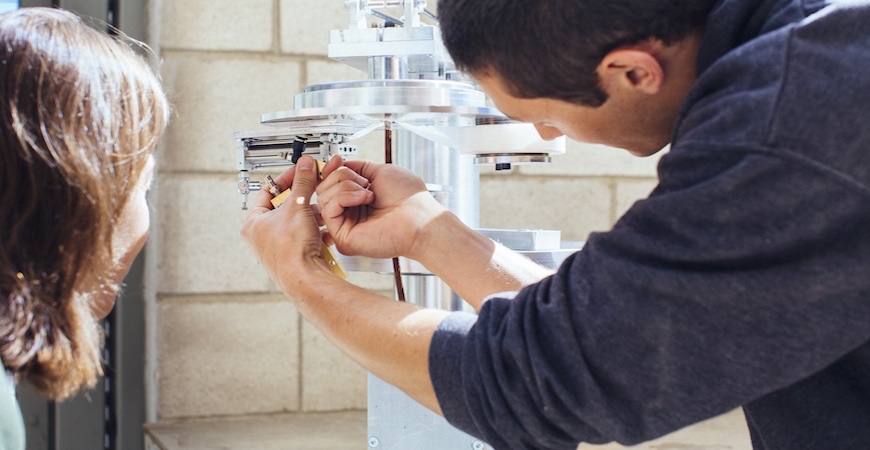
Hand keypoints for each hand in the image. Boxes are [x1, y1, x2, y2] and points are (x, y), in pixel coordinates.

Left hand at [241, 157, 330, 292]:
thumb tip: (304, 166)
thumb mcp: (298, 206)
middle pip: (284, 206)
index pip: (269, 190)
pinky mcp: (291, 256)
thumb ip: (302, 182)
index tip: (301, 172)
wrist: (304, 278)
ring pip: (297, 222)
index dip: (287, 178)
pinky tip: (323, 232)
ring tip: (320, 215)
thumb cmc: (291, 250)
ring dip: (312, 217)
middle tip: (314, 192)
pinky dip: (315, 232)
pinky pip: (304, 237)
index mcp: (253, 223)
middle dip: (303, 200)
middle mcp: (261, 236)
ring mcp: (276, 247)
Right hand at [316, 158, 448, 259]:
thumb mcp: (379, 171)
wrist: (419, 217)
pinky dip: (344, 197)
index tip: (336, 160)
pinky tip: (363, 198)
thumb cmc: (409, 198)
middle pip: (324, 188)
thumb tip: (339, 163)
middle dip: (341, 176)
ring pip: (324, 196)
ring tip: (368, 192)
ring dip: (346, 186)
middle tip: (363, 181)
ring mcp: (346, 225)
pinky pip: (328, 210)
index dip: (330, 170)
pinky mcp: (343, 237)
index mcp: (357, 198)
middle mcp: (350, 212)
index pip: (330, 183)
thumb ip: (357, 167)